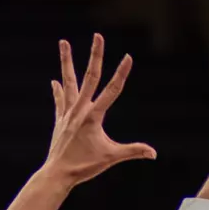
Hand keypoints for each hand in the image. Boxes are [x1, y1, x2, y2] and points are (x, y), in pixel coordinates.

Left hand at [42, 34, 155, 184]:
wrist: (57, 174)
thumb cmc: (84, 166)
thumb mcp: (111, 157)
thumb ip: (133, 151)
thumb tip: (154, 154)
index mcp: (93, 116)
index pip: (112, 90)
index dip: (121, 73)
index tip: (129, 56)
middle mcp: (79, 110)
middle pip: (89, 77)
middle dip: (96, 55)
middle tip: (98, 35)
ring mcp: (68, 113)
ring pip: (68, 82)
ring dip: (66, 61)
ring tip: (63, 42)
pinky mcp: (60, 120)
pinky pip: (60, 101)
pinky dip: (58, 90)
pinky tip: (55, 80)